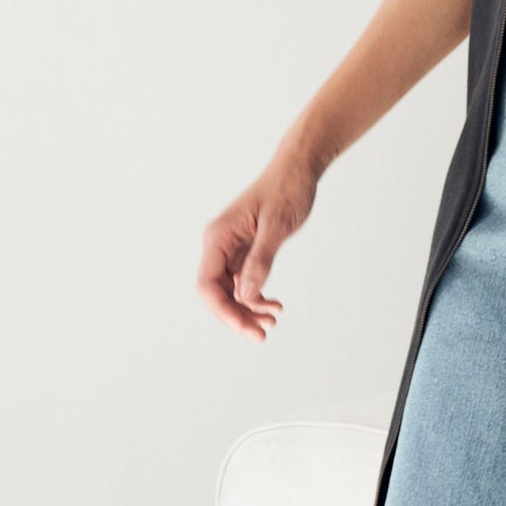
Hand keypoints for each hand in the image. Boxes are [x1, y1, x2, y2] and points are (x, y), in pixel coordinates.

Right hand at [196, 144, 317, 342]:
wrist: (298, 170)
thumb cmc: (287, 190)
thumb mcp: (277, 226)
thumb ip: (260, 260)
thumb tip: (245, 295)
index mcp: (218, 236)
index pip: (207, 284)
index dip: (223, 311)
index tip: (246, 327)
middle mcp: (218, 244)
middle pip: (217, 293)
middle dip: (237, 316)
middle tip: (262, 335)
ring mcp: (230, 248)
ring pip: (231, 290)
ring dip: (248, 310)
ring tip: (272, 321)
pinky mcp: (244, 250)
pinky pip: (243, 281)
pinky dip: (255, 296)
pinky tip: (272, 306)